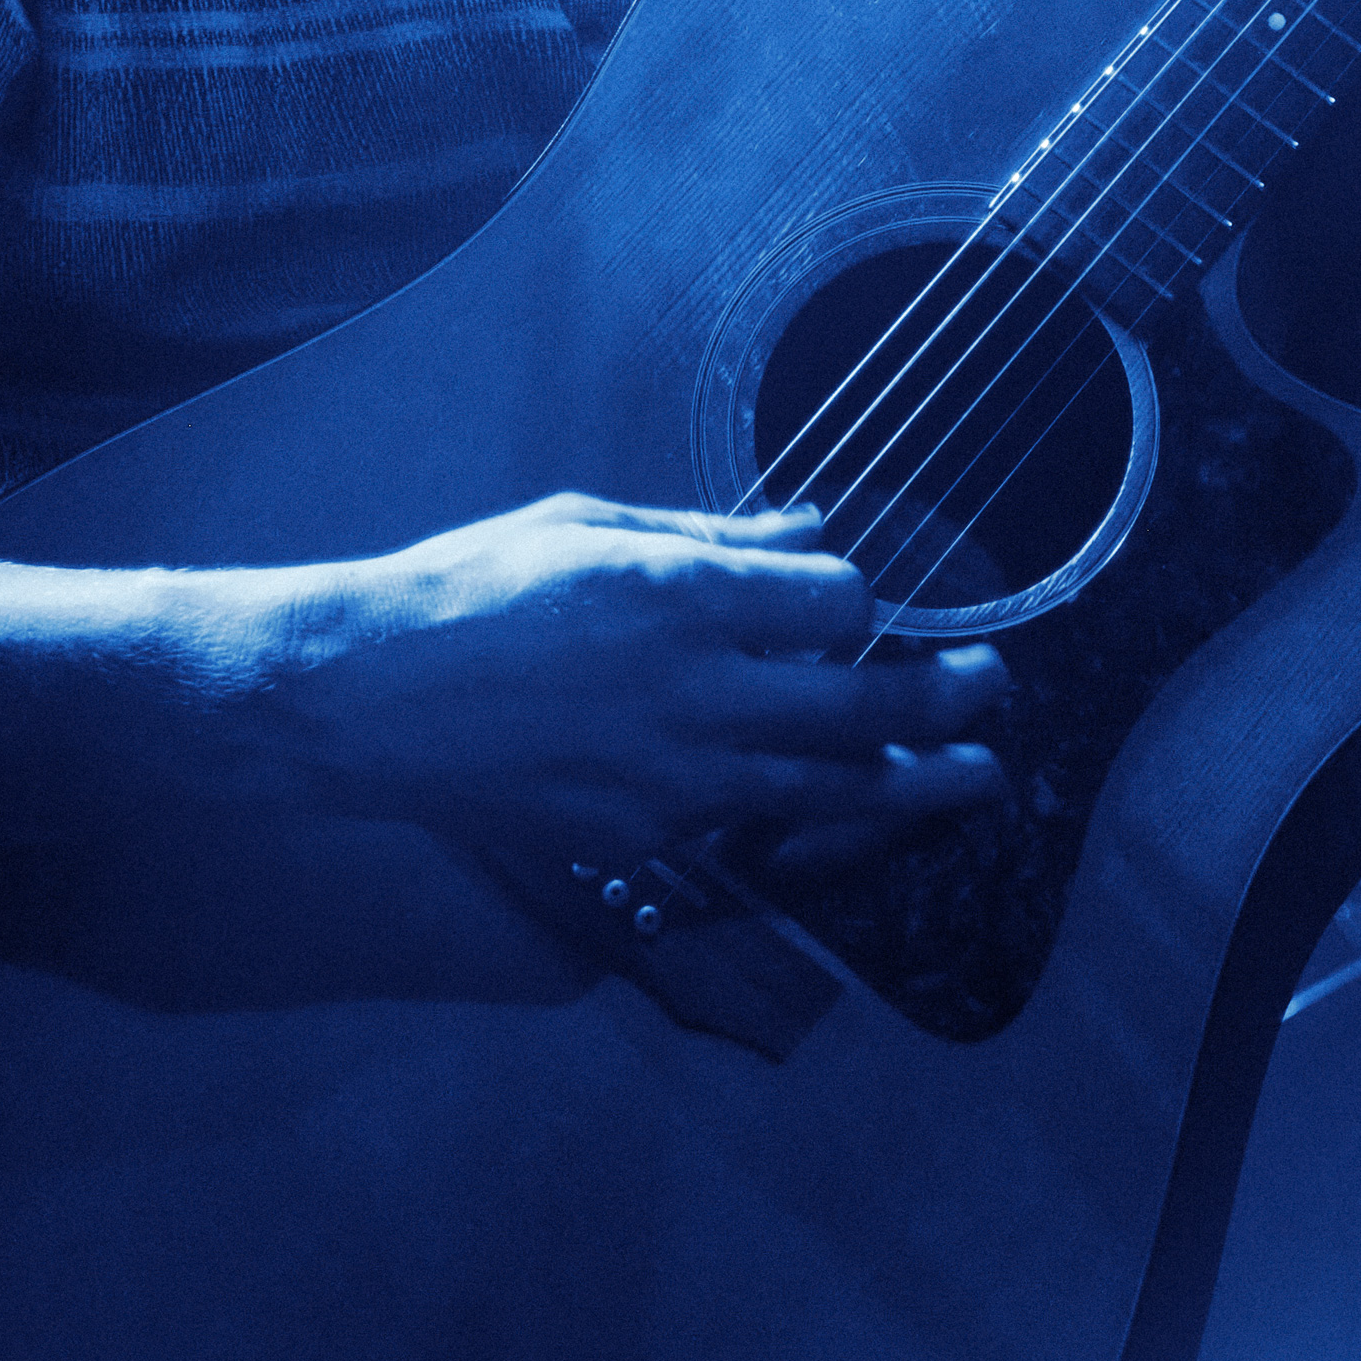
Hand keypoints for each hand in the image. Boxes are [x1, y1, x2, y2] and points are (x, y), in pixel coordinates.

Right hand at [264, 491, 1007, 868]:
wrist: (368, 699)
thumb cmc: (468, 591)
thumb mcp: (588, 526)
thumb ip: (711, 537)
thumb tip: (811, 531)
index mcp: (677, 595)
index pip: (836, 604)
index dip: (861, 601)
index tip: (854, 599)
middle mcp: (690, 691)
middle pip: (864, 705)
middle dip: (947, 697)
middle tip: (993, 687)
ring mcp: (670, 776)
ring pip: (831, 789)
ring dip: (920, 784)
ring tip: (978, 775)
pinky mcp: (642, 834)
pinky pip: (756, 828)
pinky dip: (814, 817)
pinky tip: (847, 806)